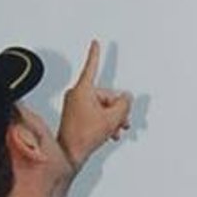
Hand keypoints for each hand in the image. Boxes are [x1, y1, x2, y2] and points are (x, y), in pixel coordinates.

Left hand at [59, 40, 132, 167]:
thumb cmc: (84, 136)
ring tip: (115, 130)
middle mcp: (76, 95)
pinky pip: (95, 112)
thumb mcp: (112, 118)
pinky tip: (109, 133)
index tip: (95, 43)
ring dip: (112, 118)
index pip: (91, 67)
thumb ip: (124, 103)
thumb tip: (126, 98)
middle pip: (105, 94)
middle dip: (116, 109)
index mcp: (83, 90)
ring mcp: (74, 105)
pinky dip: (104, 121)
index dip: (95, 54)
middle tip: (121, 121)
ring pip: (102, 106)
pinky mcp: (75, 115)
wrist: (70, 154)